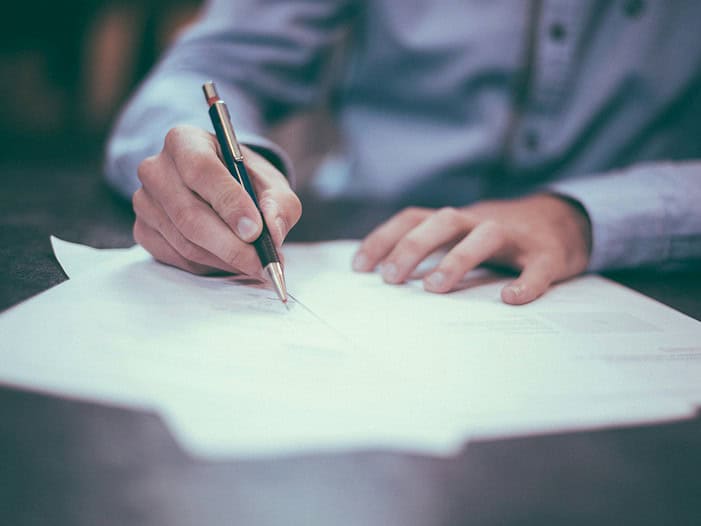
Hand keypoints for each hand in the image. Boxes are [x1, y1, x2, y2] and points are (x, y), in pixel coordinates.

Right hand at [132, 125, 301, 275]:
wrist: (221, 188)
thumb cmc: (245, 180)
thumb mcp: (271, 183)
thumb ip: (279, 204)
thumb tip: (273, 232)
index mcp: (184, 141)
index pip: (201, 170)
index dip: (229, 203)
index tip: (255, 231)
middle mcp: (156, 169)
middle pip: (189, 214)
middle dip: (231, 245)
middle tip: (262, 262)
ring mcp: (145, 201)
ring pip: (185, 242)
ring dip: (225, 260)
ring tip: (255, 264)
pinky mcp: (143, 230)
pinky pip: (178, 258)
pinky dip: (210, 266)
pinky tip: (230, 261)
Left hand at [352, 194, 591, 304]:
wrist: (564, 221)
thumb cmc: (500, 237)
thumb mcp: (462, 236)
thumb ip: (432, 250)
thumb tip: (385, 278)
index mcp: (456, 220)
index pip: (413, 218)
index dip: (384, 238)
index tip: (359, 267)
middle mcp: (481, 221)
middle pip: (443, 221)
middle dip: (413, 246)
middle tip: (390, 278)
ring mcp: (516, 236)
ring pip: (485, 236)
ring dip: (457, 258)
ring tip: (434, 287)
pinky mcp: (548, 254)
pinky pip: (537, 267)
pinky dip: (526, 282)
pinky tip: (511, 299)